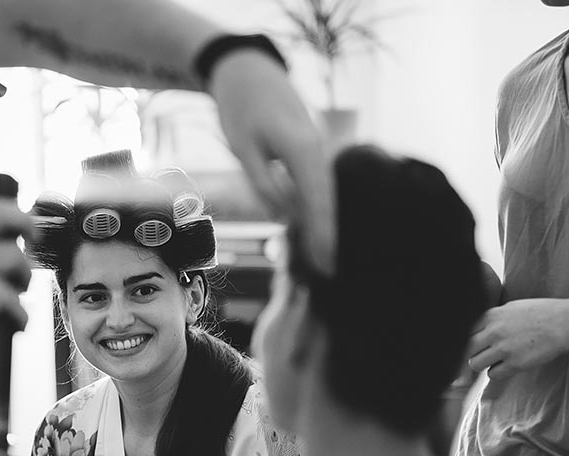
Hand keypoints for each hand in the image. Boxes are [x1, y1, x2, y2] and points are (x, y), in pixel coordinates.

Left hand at [207, 50, 335, 276]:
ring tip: (320, 257)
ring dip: (321, 224)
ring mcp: (316, 147)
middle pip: (326, 201)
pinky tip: (309, 226)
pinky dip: (314, 206)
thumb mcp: (242, 149)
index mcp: (302, 150)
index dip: (322, 235)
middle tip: (328, 272)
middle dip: (326, 237)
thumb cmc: (240, 108)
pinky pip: (315, 183)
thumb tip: (283, 216)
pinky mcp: (308, 148)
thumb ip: (263, 184)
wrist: (248, 70)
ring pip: (323, 193)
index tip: (326, 264)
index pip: (317, 202)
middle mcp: (317, 149)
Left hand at [467, 299, 568, 379]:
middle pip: (465, 349)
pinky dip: (497, 373)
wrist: (565, 323)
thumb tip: (473, 330)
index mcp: (491, 315)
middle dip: (471, 353)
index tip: (472, 344)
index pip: (463, 331)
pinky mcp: (515, 364)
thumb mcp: (510, 308)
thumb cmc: (540, 314)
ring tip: (495, 360)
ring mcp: (504, 348)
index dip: (466, 339)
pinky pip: (493, 375)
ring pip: (475, 364)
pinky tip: (507, 365)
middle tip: (481, 354)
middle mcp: (494, 331)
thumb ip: (491, 319)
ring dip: (482, 364)